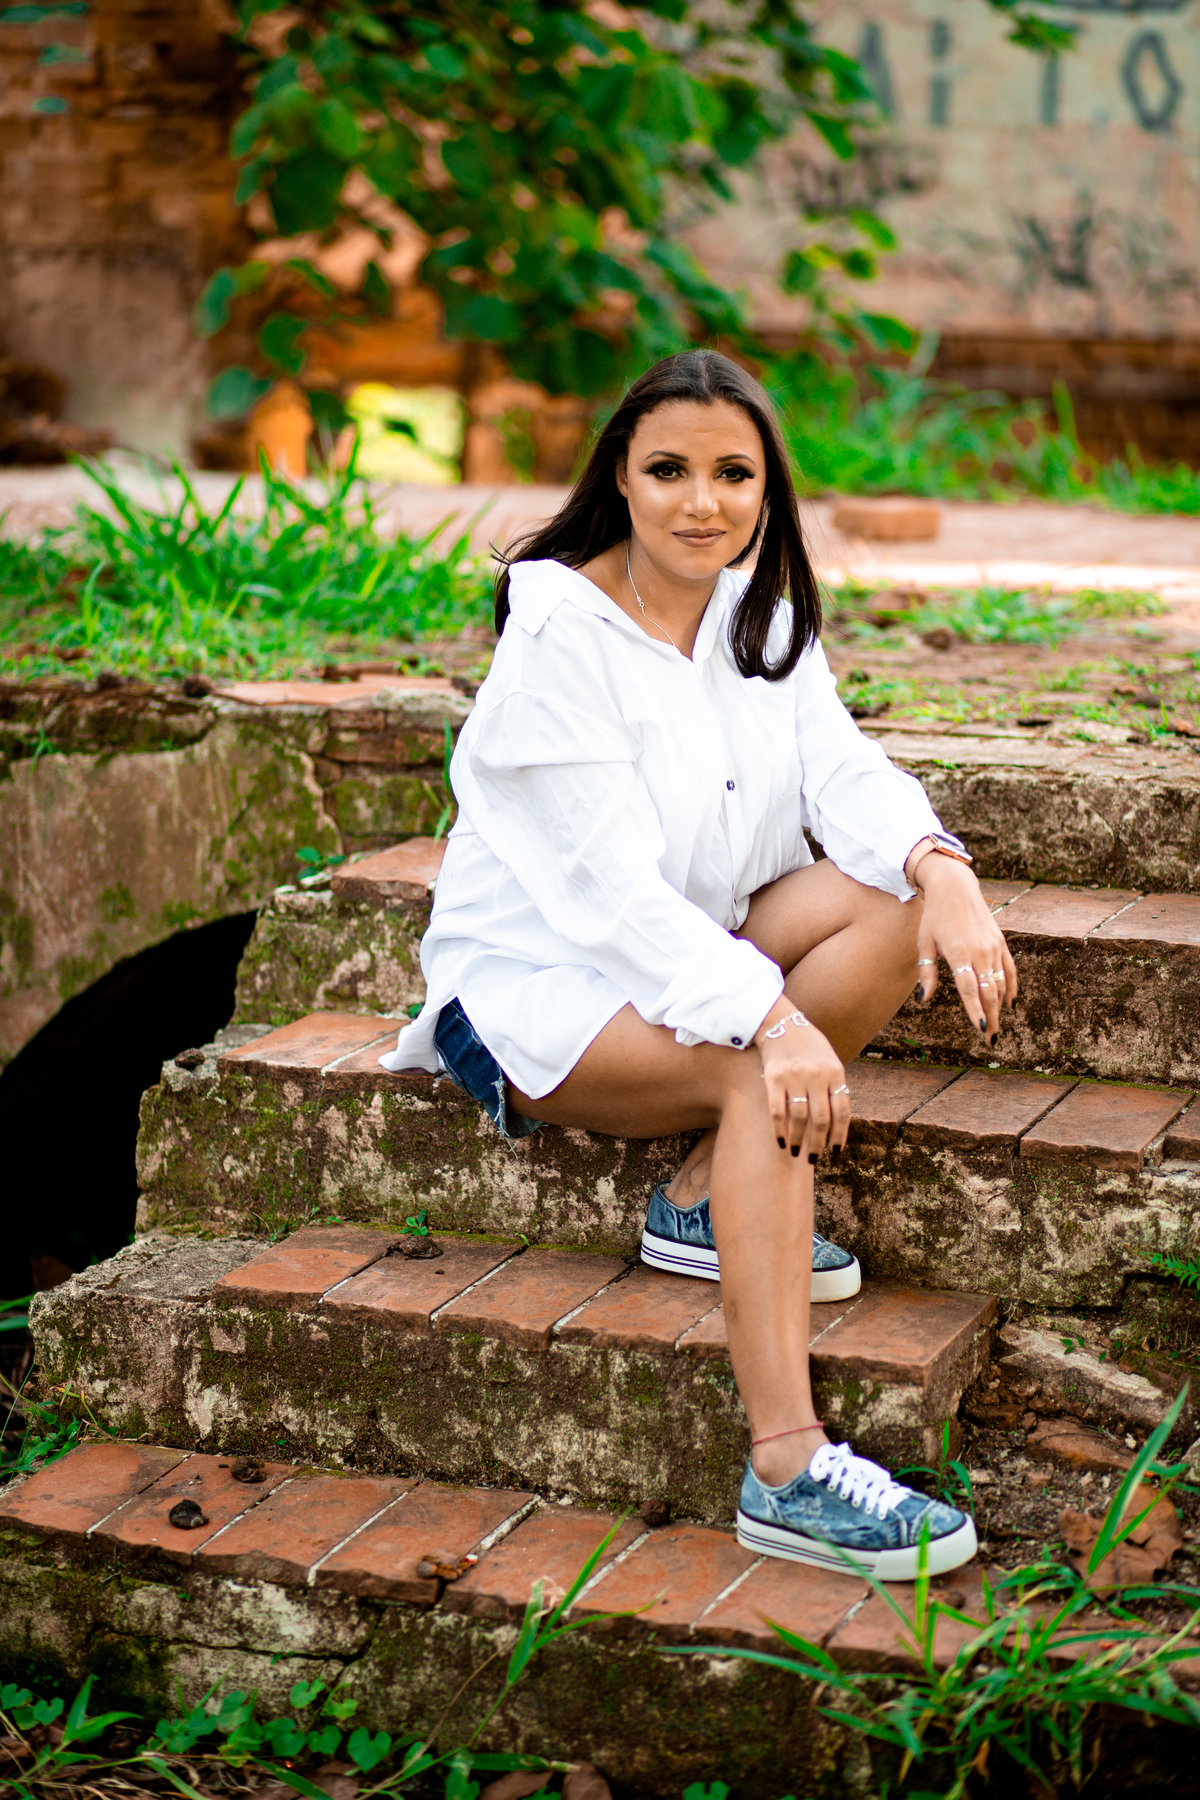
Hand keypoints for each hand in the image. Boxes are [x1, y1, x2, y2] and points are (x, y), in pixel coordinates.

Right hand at [753, 999, 849, 1162]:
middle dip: (818, 1144)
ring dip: (799, 1140)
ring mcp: (795, 1076)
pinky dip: (779, 1130)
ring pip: (800, 1118)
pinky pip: (777, 1111)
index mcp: (835, 1072)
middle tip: (813, 1159)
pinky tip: (781, 1142)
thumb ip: (835, 1086)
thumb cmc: (808, 1045)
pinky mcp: (773, 1077)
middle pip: (821, 1120)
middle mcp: (817, 1075)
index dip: (840, 1135)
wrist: (780, 1023)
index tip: (835, 1152)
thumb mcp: (829, 1060)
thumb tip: (837, 1122)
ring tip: (796, 1153)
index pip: (842, 1112)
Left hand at [910, 853, 1017, 1040]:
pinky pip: (1010, 969)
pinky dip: (1011, 987)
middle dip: (990, 1018)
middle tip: (990, 1039)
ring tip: (994, 1027)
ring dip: (998, 1007)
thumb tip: (924, 999)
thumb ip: (926, 972)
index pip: (969, 988)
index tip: (979, 1029)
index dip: (975, 1010)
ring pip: (1000, 984)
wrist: (955, 886)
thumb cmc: (934, 916)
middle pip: (989, 992)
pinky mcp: (1001, 942)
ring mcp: (992, 946)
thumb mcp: (924, 942)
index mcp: (958, 952)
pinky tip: (1009, 1003)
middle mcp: (979, 951)